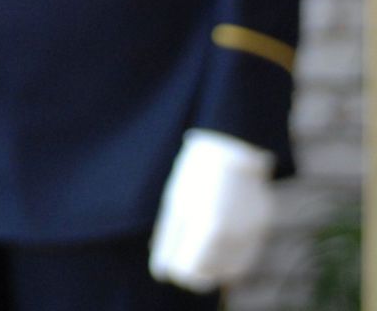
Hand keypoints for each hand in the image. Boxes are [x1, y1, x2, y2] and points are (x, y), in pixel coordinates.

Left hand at [149, 129, 274, 291]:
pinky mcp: (262, 228)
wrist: (232, 147)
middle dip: (193, 271)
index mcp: (208, 229)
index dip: (176, 268)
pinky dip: (229, 256)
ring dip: (212, 266)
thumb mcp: (174, 204)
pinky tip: (216, 240)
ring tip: (198, 244)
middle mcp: (234, 237)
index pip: (188, 273)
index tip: (169, 256)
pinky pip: (245, 256)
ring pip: (230, 272)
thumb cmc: (195, 174)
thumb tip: (162, 273)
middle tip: (182, 253)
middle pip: (210, 277)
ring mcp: (253, 235)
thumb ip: (168, 240)